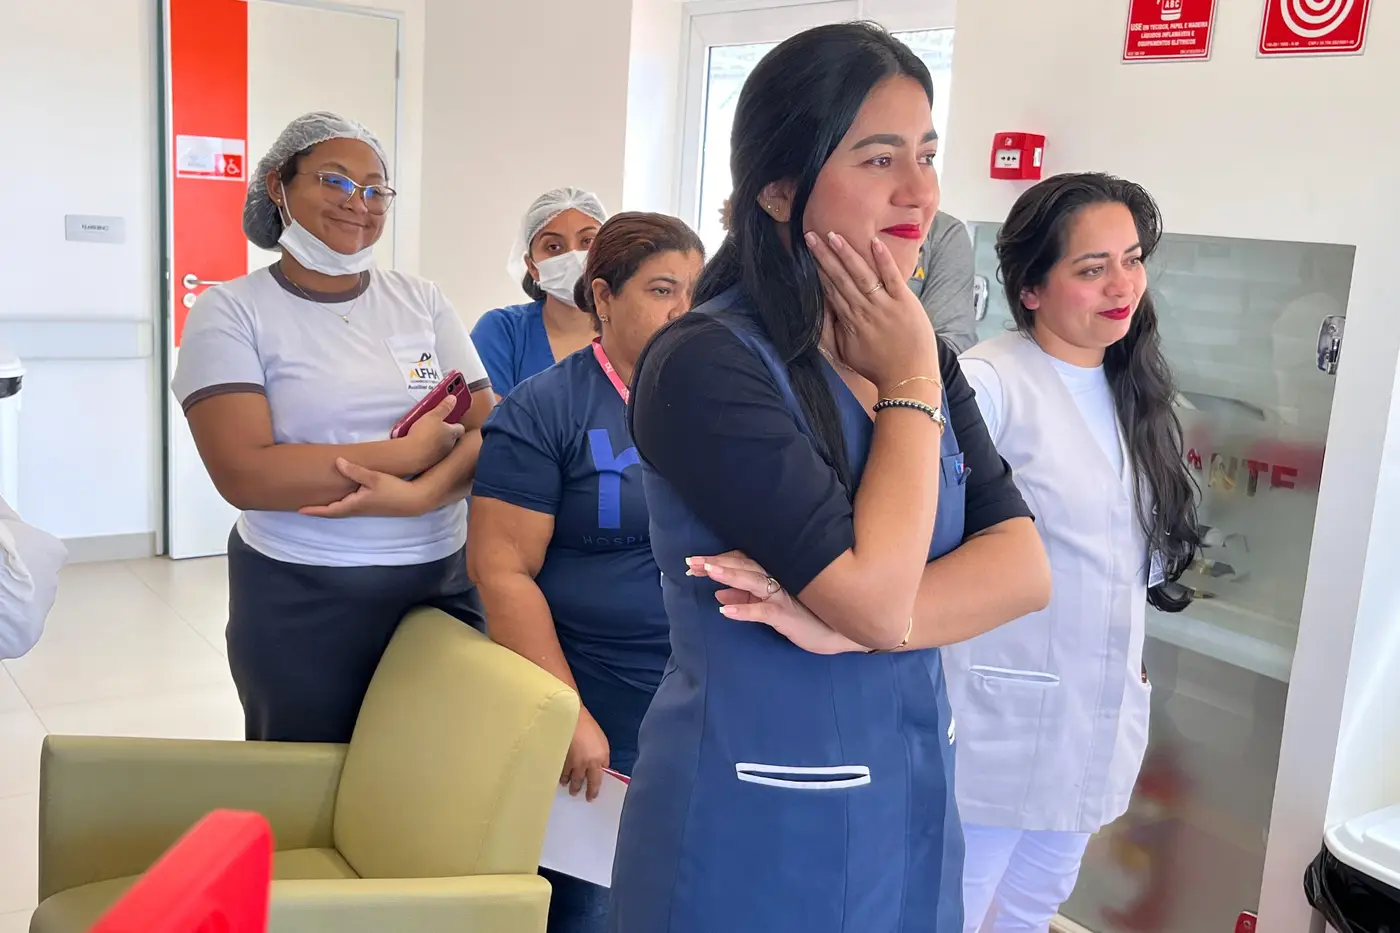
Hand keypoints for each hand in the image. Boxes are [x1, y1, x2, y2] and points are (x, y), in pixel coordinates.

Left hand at [299, 458, 428, 517]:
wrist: (413, 501)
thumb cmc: (393, 490)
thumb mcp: (373, 477)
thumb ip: (354, 470)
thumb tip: (337, 462)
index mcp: (354, 505)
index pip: (329, 510)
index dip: (314, 510)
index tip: (300, 510)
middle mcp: (357, 510)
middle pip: (333, 512)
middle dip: (319, 510)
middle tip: (305, 507)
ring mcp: (365, 510)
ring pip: (342, 510)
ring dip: (329, 508)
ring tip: (319, 503)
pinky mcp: (372, 507)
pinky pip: (350, 508)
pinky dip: (340, 505)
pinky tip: (341, 498)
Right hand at [406, 395, 465, 471]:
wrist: (410, 456)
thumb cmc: (424, 434)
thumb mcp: (433, 415)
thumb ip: (444, 407)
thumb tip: (453, 398)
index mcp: (453, 433)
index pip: (460, 428)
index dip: (456, 423)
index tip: (450, 418)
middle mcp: (450, 446)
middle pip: (452, 438)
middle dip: (446, 432)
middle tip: (436, 425)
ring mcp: (440, 455)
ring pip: (442, 446)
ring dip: (436, 441)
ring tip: (425, 435)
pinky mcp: (430, 462)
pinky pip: (431, 454)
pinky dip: (428, 449)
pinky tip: (419, 445)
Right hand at [562, 708, 610, 800]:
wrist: (572, 716)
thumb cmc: (589, 727)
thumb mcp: (603, 743)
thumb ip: (602, 758)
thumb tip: (602, 770)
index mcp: (598, 760)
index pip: (597, 781)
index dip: (594, 790)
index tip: (591, 797)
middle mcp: (585, 764)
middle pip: (581, 782)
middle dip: (579, 789)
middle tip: (577, 794)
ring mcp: (572, 762)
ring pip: (570, 779)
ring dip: (569, 784)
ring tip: (567, 786)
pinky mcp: (561, 759)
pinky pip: (560, 772)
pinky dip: (560, 776)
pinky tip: (559, 777)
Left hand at [686, 552, 864, 655]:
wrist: (840, 632)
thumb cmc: (806, 616)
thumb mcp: (770, 607)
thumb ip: (746, 600)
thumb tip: (719, 596)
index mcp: (774, 575)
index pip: (743, 562)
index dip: (719, 561)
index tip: (694, 564)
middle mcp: (778, 580)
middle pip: (743, 566)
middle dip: (716, 563)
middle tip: (691, 562)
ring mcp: (783, 596)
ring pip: (753, 581)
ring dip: (729, 576)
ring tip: (707, 572)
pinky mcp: (787, 616)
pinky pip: (763, 611)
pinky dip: (744, 610)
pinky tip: (724, 612)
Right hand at [805, 231, 938, 395]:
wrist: (908, 378)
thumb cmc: (878, 367)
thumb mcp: (846, 354)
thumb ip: (833, 332)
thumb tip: (822, 312)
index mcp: (850, 321)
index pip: (830, 289)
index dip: (818, 270)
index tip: (808, 253)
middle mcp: (864, 310)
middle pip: (840, 278)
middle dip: (825, 256)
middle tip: (811, 236)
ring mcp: (884, 305)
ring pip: (861, 275)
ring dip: (847, 255)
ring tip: (833, 236)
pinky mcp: (904, 302)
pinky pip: (892, 278)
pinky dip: (883, 260)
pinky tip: (874, 243)